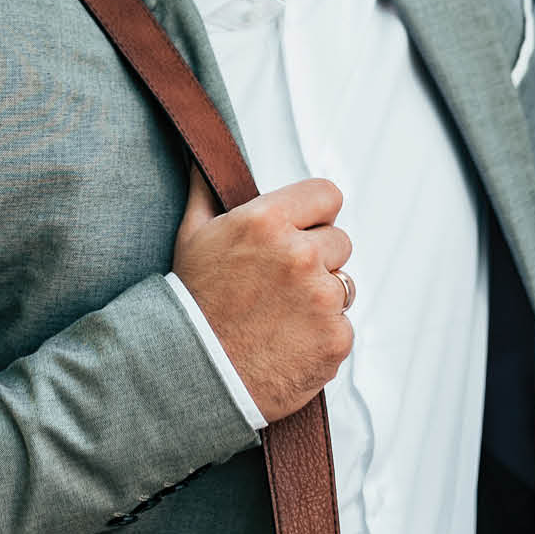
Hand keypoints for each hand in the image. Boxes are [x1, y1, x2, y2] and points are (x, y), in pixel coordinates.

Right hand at [172, 168, 354, 422]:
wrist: (189, 376)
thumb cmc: (189, 305)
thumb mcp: (191, 238)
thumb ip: (206, 191)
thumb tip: (203, 157)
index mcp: (267, 222)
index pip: (327, 194)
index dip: (315, 214)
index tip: (301, 231)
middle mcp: (300, 255)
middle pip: (340, 241)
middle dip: (317, 259)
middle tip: (277, 285)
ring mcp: (323, 298)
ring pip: (345, 286)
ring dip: (321, 298)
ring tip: (278, 317)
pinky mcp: (337, 338)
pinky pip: (343, 326)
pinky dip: (321, 336)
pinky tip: (287, 343)